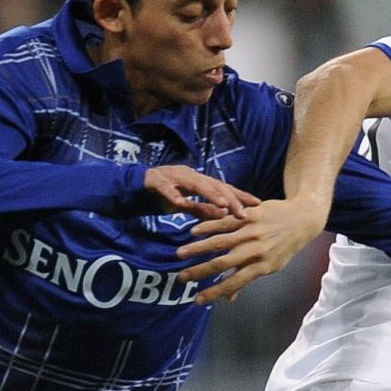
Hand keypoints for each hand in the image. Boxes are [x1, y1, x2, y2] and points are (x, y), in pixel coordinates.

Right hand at [142, 165, 259, 220]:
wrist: (132, 187)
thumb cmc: (161, 196)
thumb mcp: (185, 205)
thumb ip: (202, 209)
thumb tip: (225, 215)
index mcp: (198, 180)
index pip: (223, 188)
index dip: (240, 195)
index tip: (258, 205)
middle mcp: (189, 174)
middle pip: (213, 185)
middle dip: (230, 199)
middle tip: (244, 213)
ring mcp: (172, 175)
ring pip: (194, 183)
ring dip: (209, 194)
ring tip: (223, 205)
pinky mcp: (155, 180)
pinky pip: (166, 187)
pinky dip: (173, 194)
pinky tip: (181, 203)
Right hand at [174, 197, 329, 304]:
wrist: (302, 217)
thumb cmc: (285, 246)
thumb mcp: (272, 266)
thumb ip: (248, 279)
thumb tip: (229, 298)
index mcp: (262, 267)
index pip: (234, 283)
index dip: (215, 293)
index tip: (197, 300)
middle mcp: (256, 250)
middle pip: (223, 263)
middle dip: (200, 272)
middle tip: (181, 278)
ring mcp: (252, 232)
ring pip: (220, 241)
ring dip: (198, 248)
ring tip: (180, 254)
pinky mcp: (250, 215)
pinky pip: (225, 222)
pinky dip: (208, 227)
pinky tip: (193, 232)